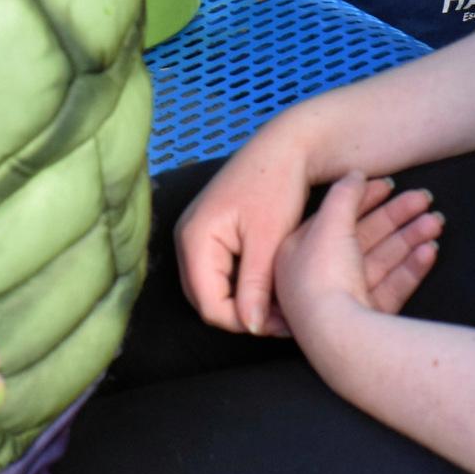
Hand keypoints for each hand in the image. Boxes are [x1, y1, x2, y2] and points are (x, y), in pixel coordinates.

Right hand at [178, 124, 440, 335]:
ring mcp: (196, 235)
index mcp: (196, 239)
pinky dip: (243, 284)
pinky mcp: (210, 233)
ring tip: (280, 304)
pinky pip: (220, 272)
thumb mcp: (269, 239)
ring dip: (244, 301)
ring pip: (214, 288)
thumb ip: (255, 286)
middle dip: (242, 314)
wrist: (287, 146)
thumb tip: (249, 328)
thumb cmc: (277, 185)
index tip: (278, 325)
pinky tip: (271, 285)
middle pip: (206, 299)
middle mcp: (187, 238)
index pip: (209, 304)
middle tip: (281, 319)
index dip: (242, 322)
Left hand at [272, 173, 440, 354]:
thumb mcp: (330, 223)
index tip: (390, 183)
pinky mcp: (367, 321)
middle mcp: (318, 278)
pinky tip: (431, 251)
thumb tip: (355, 174)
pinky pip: (392, 287)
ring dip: (410, 239)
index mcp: (297, 253)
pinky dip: (411, 268)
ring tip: (438, 222)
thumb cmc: (323, 277)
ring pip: (382, 261)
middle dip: (397, 217)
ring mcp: (344, 301)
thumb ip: (345, 194)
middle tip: (425, 199)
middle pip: (363, 238)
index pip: (334, 217)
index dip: (362, 197)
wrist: (337, 336)